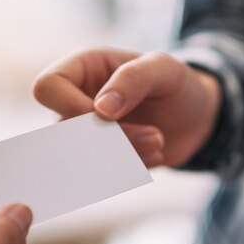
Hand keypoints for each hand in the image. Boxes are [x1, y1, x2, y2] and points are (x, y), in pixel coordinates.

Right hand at [33, 48, 221, 166]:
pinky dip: (129, 170)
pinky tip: (155, 156)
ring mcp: (84, 133)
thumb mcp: (164, 69)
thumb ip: (133, 78)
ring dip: (124, 156)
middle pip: (62, 130)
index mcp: (81, 68)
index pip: (48, 87)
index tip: (111, 116)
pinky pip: (98, 175)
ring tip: (159, 143)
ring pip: (80, 156)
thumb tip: (100, 109)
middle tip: (153, 136)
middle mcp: (74, 101)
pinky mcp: (98, 159)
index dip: (72, 107)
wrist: (195, 117)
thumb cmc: (176, 83)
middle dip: (108, 139)